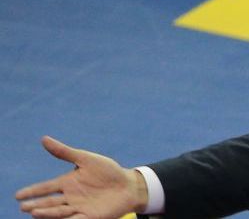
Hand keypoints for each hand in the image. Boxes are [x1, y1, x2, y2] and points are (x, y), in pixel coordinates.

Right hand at [15, 136, 147, 218]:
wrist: (128, 185)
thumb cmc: (108, 171)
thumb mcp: (86, 159)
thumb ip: (65, 152)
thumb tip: (44, 139)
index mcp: (67, 183)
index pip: (46, 188)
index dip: (32, 191)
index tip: (18, 195)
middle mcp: (70, 197)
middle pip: (50, 202)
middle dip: (36, 205)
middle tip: (24, 207)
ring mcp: (79, 208)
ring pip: (59, 212)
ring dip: (47, 213)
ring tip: (34, 212)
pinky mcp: (90, 217)